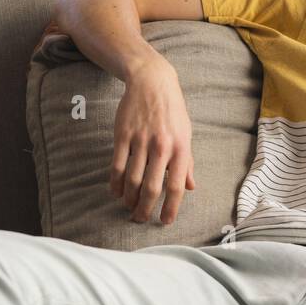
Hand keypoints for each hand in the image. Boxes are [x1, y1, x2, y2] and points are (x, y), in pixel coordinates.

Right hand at [110, 59, 195, 223]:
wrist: (152, 82)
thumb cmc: (172, 111)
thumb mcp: (186, 134)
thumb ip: (187, 162)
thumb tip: (190, 187)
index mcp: (181, 148)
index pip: (176, 186)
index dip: (171, 207)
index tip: (165, 221)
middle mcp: (161, 147)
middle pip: (151, 187)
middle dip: (145, 208)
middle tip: (140, 219)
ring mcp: (141, 141)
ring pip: (132, 179)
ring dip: (129, 198)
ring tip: (129, 206)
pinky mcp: (123, 135)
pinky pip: (117, 165)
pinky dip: (115, 182)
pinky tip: (116, 191)